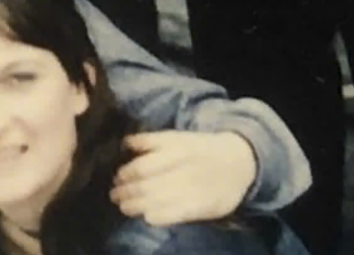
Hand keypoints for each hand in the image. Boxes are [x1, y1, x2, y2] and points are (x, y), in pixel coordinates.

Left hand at [110, 130, 257, 226]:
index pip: (142, 166)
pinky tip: (147, 217)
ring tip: (124, 206)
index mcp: (176, 148)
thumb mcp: (178, 137)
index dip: (125, 174)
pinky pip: (174, 215)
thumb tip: (125, 143)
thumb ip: (151, 140)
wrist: (239, 162)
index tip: (116, 178)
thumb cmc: (202, 150)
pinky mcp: (201, 206)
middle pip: (146, 185)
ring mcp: (192, 188)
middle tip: (115, 195)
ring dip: (135, 205)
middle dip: (126, 192)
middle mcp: (183, 167)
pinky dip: (157, 217)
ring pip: (156, 200)